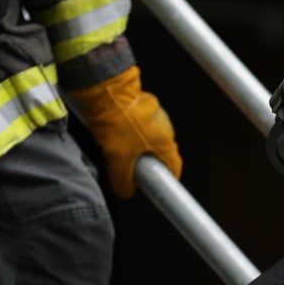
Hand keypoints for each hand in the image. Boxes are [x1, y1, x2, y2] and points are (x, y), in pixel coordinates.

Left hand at [69, 64, 181, 197]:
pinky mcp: (145, 103)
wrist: (109, 93)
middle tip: (130, 166)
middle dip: (147, 162)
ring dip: (137, 144)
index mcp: (165, 143)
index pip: (174, 167)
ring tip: (118, 147)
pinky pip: (141, 122)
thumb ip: (123, 181)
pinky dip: (131, 129)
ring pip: (150, 136)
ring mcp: (157, 113)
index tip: (159, 185)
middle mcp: (166, 128)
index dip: (167, 179)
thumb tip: (125, 191)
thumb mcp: (117, 160)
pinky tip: (117, 131)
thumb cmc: (118, 123)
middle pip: (160, 152)